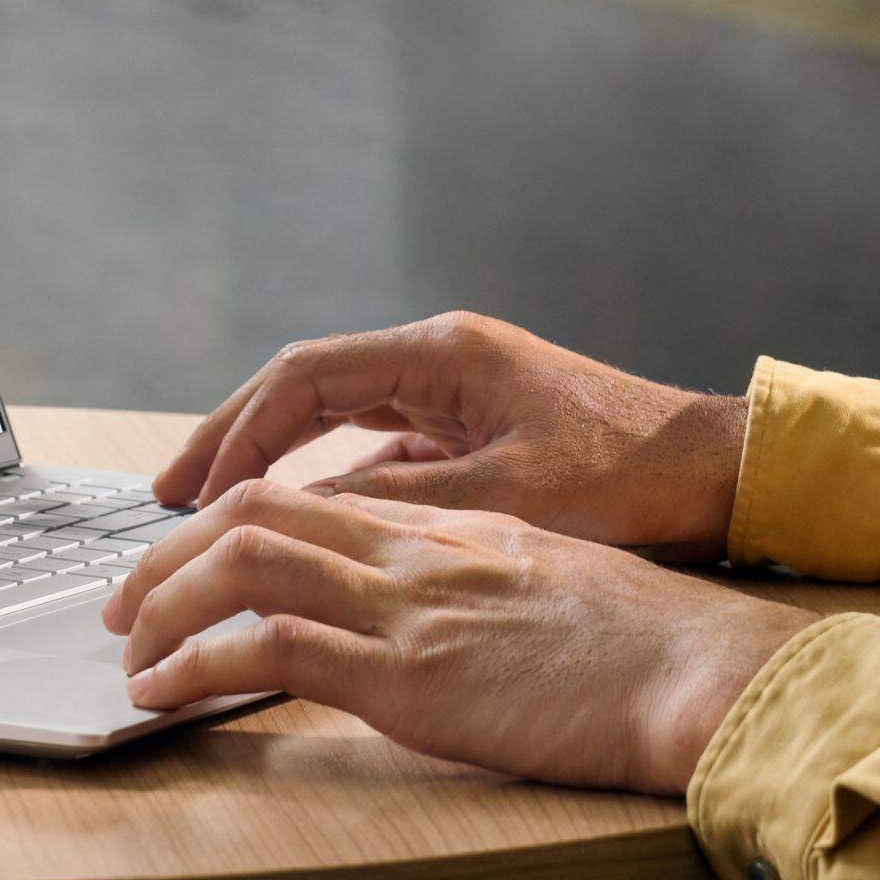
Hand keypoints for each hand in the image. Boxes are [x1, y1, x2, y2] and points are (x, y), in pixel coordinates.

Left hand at [103, 479, 809, 793]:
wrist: (696, 669)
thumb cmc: (645, 643)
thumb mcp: (550, 585)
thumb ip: (482, 583)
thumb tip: (441, 616)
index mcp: (451, 525)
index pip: (314, 496)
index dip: (233, 518)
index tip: (189, 557)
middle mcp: (417, 549)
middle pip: (258, 510)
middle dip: (172, 550)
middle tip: (125, 599)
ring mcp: (408, 606)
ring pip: (245, 561)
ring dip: (163, 601)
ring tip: (126, 647)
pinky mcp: (408, 675)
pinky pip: (270, 648)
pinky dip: (197, 663)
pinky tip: (163, 693)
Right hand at [153, 313, 748, 558]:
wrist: (712, 472)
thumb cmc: (626, 477)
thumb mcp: (504, 497)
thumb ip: (398, 504)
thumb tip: (295, 518)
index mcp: (443, 354)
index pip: (304, 378)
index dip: (232, 430)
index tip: (180, 486)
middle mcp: (440, 358)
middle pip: (305, 389)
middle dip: (233, 441)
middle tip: (167, 499)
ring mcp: (455, 391)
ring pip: (336, 418)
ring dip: (275, 462)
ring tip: (211, 513)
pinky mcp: (473, 427)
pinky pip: (376, 445)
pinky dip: (328, 479)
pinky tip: (297, 526)